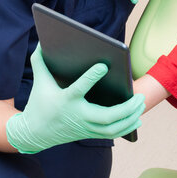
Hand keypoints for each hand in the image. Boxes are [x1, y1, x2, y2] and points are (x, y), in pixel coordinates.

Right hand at [6, 45, 144, 152]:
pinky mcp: (90, 133)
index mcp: (66, 100)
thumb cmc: (40, 104)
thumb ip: (40, 63)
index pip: (80, 88)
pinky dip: (127, 127)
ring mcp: (86, 127)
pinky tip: (137, 118)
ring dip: (130, 117)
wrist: (35, 133)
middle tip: (139, 95)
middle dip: (126, 108)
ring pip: (113, 128)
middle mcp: (78, 115)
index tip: (104, 65)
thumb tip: (40, 44)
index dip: (91, 77)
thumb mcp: (40, 83)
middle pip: (106, 116)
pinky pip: (112, 133)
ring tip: (141, 104)